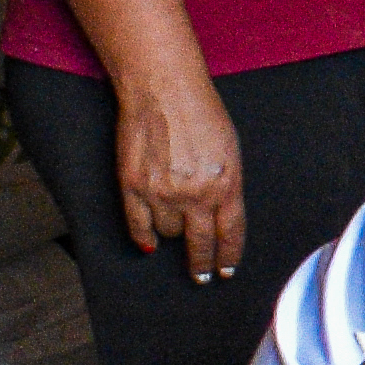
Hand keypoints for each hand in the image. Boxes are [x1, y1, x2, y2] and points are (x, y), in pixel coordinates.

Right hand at [113, 67, 245, 281]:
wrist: (163, 89)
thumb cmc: (201, 112)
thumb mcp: (230, 151)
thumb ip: (227, 186)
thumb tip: (219, 217)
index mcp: (227, 185)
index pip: (230, 235)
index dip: (228, 257)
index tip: (226, 271)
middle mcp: (196, 195)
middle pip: (200, 244)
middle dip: (202, 264)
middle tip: (202, 276)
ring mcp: (163, 193)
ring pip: (169, 233)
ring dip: (173, 231)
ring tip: (175, 219)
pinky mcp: (133, 186)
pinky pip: (138, 226)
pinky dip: (144, 237)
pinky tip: (150, 243)